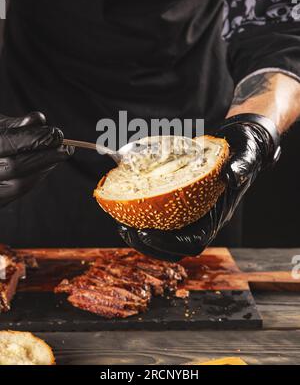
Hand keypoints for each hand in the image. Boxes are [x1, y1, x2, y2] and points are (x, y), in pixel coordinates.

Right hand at [0, 112, 73, 206]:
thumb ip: (15, 125)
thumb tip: (39, 120)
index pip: (9, 144)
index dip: (35, 139)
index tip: (56, 133)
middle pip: (15, 167)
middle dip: (45, 156)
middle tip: (66, 147)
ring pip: (19, 185)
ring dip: (44, 169)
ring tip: (58, 154)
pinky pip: (17, 193)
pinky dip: (35, 178)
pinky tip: (46, 166)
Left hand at [118, 115, 278, 260]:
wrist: (240, 144)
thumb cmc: (243, 152)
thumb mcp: (247, 156)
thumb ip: (242, 167)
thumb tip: (233, 176)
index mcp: (216, 216)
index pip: (194, 242)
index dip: (168, 244)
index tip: (146, 233)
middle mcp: (202, 219)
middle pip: (174, 247)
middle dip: (148, 245)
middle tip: (127, 231)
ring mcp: (189, 212)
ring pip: (164, 236)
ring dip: (141, 236)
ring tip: (122, 224)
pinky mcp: (178, 201)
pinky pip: (159, 217)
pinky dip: (141, 217)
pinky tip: (125, 205)